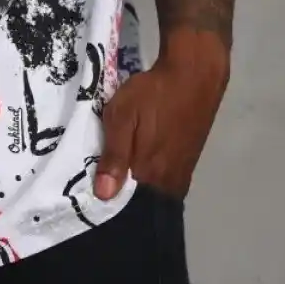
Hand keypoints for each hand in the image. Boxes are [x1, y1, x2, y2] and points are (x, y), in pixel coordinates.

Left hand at [94, 28, 229, 201]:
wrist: (193, 75)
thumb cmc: (153, 94)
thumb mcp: (123, 116)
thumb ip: (113, 155)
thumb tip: (103, 195)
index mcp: (152, 176)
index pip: (129, 208)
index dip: (110, 205)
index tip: (91, 200)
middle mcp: (171, 183)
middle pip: (143, 202)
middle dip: (123, 197)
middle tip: (100, 182)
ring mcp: (182, 172)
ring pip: (154, 190)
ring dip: (137, 186)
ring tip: (116, 172)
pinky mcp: (188, 161)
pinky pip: (164, 179)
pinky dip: (149, 176)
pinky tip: (136, 161)